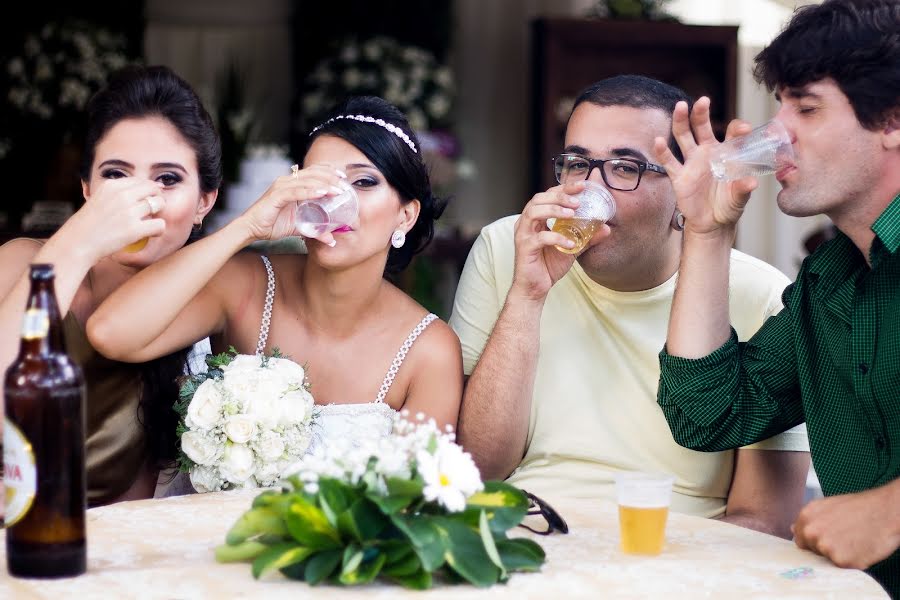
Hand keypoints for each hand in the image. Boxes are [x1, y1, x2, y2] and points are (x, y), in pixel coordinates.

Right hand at [70, 176, 166, 261]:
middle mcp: (121, 195)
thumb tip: (137, 191)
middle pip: (153, 188)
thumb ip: (115, 195)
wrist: (75, 244)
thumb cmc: (86, 226)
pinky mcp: (133, 229)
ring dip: (158, 213)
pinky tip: (152, 233)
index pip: (140, 180)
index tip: (151, 197)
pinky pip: (159, 224)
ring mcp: (128, 211)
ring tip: (150, 222)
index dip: (149, 189)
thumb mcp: (97, 200)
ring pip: (159, 204)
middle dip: (157, 198)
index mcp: (111, 186)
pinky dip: (159, 229)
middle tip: (154, 211)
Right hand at [238, 164, 348, 244]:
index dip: (329, 171)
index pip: (314, 171)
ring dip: (324, 184)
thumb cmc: (272, 224)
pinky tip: (322, 193)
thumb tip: (331, 240)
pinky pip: (296, 191)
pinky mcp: (276, 196)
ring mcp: (281, 186)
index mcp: (293, 184)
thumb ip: (315, 230)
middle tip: (345, 185)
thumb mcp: (299, 227)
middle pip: (313, 173)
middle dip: (331, 177)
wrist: (251, 229)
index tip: (344, 177)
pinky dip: (310, 191)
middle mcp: (287, 181)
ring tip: (338, 190)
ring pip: (307, 180)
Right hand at [510, 181, 609, 301]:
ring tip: (572, 214)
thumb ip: (587, 238)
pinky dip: (556, 238)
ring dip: (554, 210)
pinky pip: (539, 238)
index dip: (564, 188)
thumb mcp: (572, 249)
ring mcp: (523, 234)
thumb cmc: (548, 266)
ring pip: (533, 212)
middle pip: (539, 198)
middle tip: (578, 202)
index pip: (548, 195)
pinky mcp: (524, 248)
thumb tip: (606, 228)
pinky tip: (570, 243)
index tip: (582, 185)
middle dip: (559, 196)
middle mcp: (526, 223)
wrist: (535, 289)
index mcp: (536, 219)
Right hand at [653, 97, 757, 236]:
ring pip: (683, 138)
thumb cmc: (728, 205)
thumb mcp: (739, 198)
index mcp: (726, 154)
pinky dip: (663, 152)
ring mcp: (692, 163)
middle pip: (702, 127)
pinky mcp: (679, 177)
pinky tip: (658, 141)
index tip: (743, 130)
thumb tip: (751, 182)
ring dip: (680, 122)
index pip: (732, 134)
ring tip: (680, 108)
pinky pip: (669, 162)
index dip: (737, 129)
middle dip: (701, 113)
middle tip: (702, 101)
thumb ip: (743, 188)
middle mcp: (707, 153)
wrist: (712, 223)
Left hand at [792, 484, 899, 569]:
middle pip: (813, 551)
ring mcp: (825, 547)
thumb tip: (793, 530)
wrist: (886, 511)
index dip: (816, 541)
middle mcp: (811, 532)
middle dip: (826, 548)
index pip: (801, 539)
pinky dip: (852, 561)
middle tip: (846, 537)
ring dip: (840, 555)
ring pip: (828, 559)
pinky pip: (843, 566)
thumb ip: (811, 520)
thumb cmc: (861, 508)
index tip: (829, 538)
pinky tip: (861, 547)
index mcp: (806, 516)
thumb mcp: (829, 506)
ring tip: (855, 539)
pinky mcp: (840, 560)